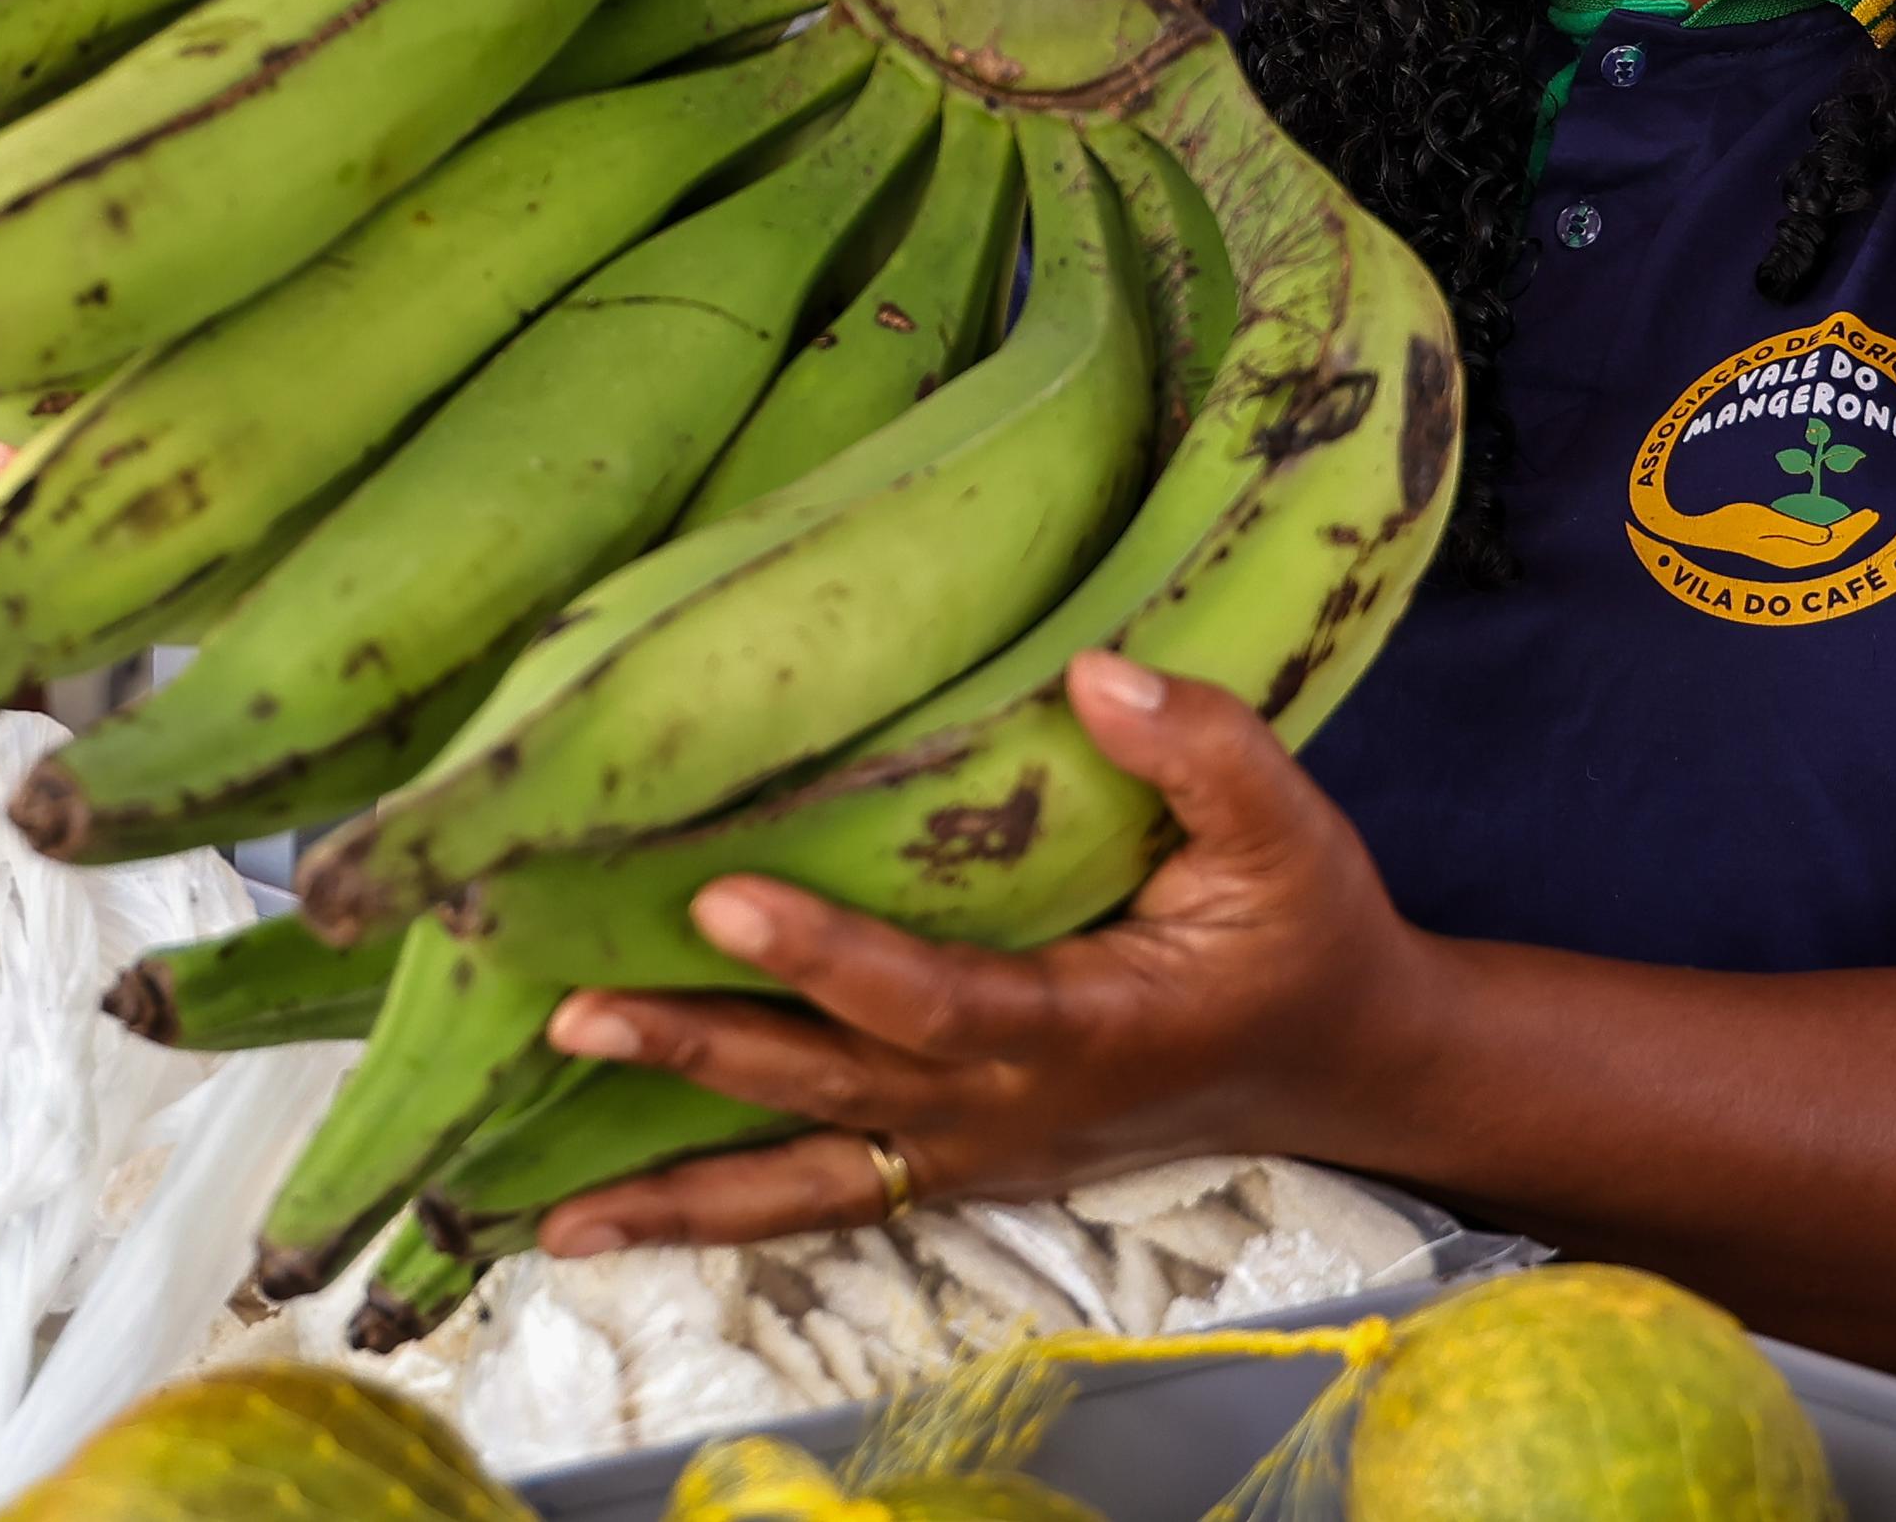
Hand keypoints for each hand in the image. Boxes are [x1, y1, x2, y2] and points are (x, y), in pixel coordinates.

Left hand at [533, 651, 1429, 1254]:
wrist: (1343, 1065)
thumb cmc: (1305, 935)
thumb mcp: (1289, 833)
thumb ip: (1205, 749)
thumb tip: (1098, 672)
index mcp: (1082, 1025)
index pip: (932, 997)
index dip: (826, 955)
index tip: (721, 899)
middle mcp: (1009, 1107)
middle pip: (830, 1091)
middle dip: (698, 1056)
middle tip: (573, 1015)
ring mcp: (974, 1152)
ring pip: (810, 1183)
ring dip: (681, 1191)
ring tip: (552, 1215)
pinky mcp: (955, 1164)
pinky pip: (826, 1199)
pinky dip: (720, 1214)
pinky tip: (610, 1223)